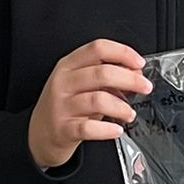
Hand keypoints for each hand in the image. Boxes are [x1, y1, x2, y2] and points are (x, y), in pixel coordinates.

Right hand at [27, 40, 151, 170]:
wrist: (38, 135)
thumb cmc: (65, 107)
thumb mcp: (79, 84)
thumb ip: (104, 76)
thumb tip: (135, 72)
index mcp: (68, 65)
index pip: (98, 48)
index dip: (123, 53)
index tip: (139, 63)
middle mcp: (63, 82)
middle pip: (102, 72)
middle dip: (130, 79)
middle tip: (145, 87)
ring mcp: (62, 106)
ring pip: (98, 100)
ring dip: (122, 107)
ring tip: (129, 113)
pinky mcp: (63, 129)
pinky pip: (89, 128)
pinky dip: (108, 130)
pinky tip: (116, 130)